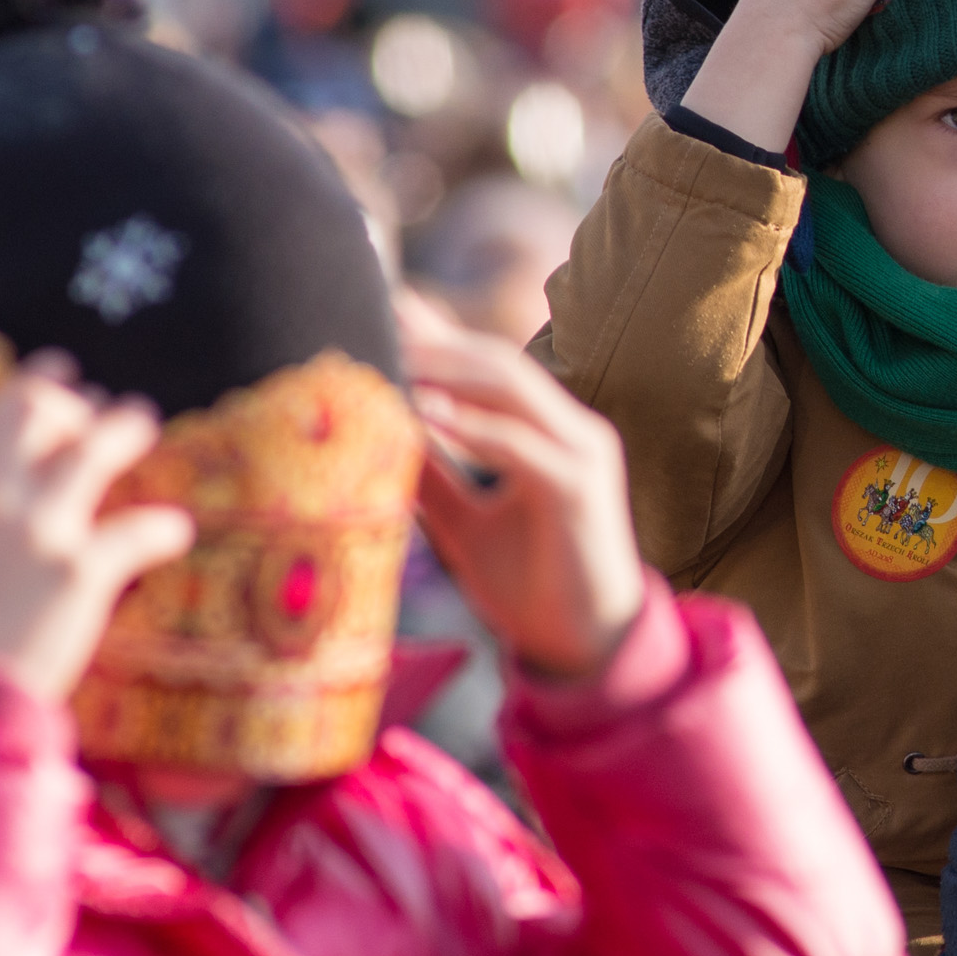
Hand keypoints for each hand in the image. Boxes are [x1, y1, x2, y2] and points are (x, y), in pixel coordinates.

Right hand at [0, 363, 195, 708]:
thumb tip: (2, 497)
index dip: (26, 392)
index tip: (54, 383)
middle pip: (34, 410)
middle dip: (69, 400)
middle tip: (96, 402)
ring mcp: (34, 530)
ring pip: (92, 449)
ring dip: (123, 429)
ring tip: (141, 420)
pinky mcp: (79, 570)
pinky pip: (139, 529)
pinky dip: (162, 528)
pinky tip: (176, 531)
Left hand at [401, 292, 654, 680]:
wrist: (585, 646)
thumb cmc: (529, 586)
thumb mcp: (463, 522)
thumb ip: (430, 474)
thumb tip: (374, 433)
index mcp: (546, 432)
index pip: (487, 366)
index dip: (437, 334)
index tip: (378, 308)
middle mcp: (570, 430)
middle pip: (498, 363)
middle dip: (434, 342)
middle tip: (371, 324)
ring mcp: (582, 453)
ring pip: (512, 388)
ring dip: (447, 370)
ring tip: (390, 356)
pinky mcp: (582, 487)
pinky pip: (522, 443)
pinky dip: (471, 425)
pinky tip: (424, 414)